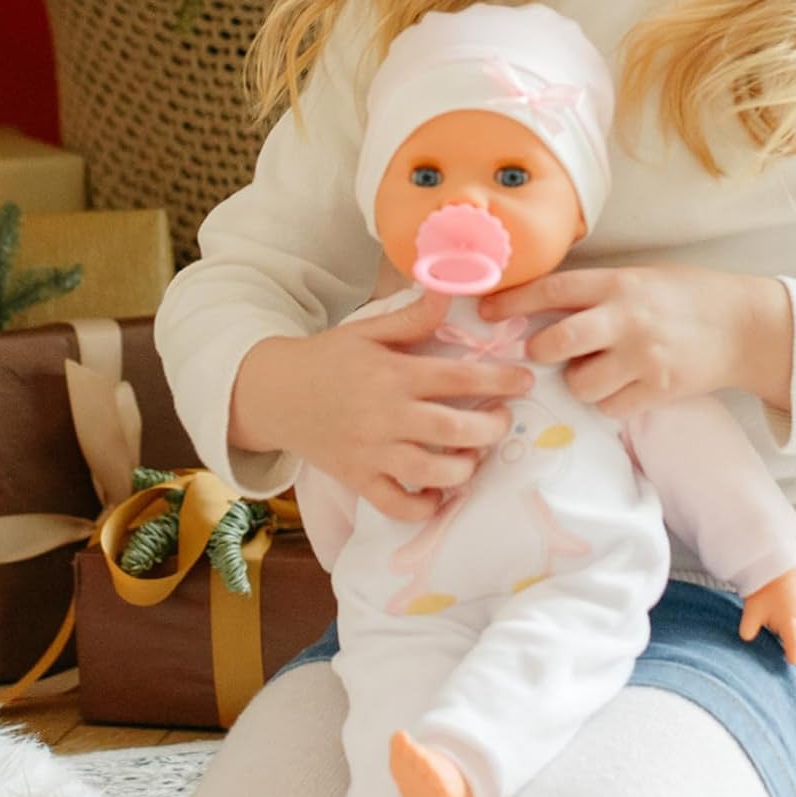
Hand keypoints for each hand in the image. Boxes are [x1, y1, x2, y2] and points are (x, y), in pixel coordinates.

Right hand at [229, 287, 533, 521]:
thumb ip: (413, 317)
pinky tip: (439, 493)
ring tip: (473, 455)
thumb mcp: (367, 330)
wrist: (272, 394)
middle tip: (501, 419)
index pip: (459, 379)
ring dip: (466, 468)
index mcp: (394, 375)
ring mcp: (372, 452)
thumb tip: (449, 290)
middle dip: (491, 428)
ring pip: (434, 471)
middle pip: (456, 431)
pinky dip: (425, 506)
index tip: (524, 381)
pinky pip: (398, 504)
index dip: (500, 380)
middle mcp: (387, 416)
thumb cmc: (327, 359)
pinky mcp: (358, 479)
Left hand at [478, 265, 791, 418]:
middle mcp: (627, 319)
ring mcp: (644, 358)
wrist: (743, 325)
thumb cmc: (684, 297)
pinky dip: (608, 402)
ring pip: (580, 384)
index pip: (552, 290)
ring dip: (579, 382)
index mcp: (618, 284)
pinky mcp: (659, 390)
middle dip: (540, 351)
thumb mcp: (639, 279)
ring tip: (597, 371)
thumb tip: (537, 310)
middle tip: (543, 352)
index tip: (485, 312)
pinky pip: (610, 408)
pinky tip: (623, 387)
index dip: (512, 303)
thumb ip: (596, 293)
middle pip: (557, 342)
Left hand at [738, 570, 795, 665]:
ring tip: (795, 640)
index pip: (794, 644)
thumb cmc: (762, 589)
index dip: (793, 654)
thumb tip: (747, 638)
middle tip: (794, 655)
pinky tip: (794, 620)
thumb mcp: (751, 613)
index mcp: (790, 623)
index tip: (793, 662)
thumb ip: (749, 630)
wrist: (771, 563)